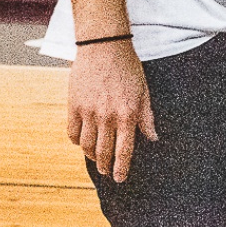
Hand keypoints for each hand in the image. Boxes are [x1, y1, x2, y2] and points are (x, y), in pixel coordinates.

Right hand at [67, 41, 156, 182]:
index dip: (121, 167)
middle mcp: (108, 117)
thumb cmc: (128, 68)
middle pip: (103, 151)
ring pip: (86, 145)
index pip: (124, 150)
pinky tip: (82, 142)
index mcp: (128, 114)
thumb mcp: (144, 91)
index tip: (120, 178)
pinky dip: (76, 141)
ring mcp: (89, 112)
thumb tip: (153, 138)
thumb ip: (147, 117)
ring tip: (96, 159)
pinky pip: (72, 132)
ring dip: (91, 156)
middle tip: (107, 172)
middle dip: (105, 166)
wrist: (104, 48)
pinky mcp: (74, 106)